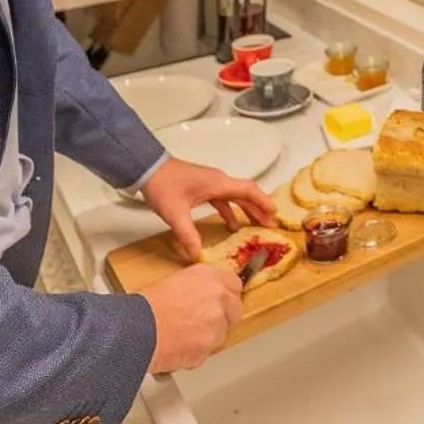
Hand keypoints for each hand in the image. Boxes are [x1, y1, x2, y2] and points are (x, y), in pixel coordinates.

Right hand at [139, 263, 243, 372]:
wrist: (137, 330)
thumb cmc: (146, 306)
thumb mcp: (173, 283)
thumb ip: (196, 288)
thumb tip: (200, 296)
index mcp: (209, 276)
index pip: (234, 284)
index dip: (226, 295)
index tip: (221, 301)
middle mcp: (219, 297)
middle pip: (235, 310)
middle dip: (223, 317)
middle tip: (202, 322)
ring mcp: (217, 324)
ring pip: (221, 333)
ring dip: (208, 336)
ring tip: (182, 336)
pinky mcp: (209, 347)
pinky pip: (206, 352)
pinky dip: (196, 353)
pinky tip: (177, 347)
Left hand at [140, 158, 277, 261]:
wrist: (148, 168)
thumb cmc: (163, 185)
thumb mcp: (175, 213)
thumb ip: (187, 235)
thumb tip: (197, 256)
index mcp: (218, 184)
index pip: (248, 190)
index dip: (263, 202)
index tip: (275, 214)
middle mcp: (218, 181)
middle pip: (245, 194)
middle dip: (259, 209)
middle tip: (271, 225)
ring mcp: (211, 183)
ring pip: (235, 196)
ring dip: (247, 209)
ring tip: (256, 225)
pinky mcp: (203, 187)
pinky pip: (223, 199)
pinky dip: (230, 211)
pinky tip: (231, 224)